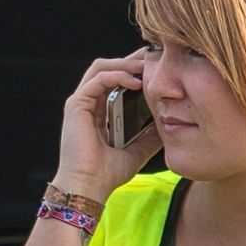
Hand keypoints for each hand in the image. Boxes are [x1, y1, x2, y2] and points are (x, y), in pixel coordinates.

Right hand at [51, 48, 163, 203]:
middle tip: (154, 58)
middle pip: (108, 68)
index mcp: (99, 112)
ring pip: (101, 67)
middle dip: (132, 60)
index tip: (156, 68)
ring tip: (146, 66)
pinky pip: (98, 79)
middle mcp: (88, 104)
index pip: (115, 80)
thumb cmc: (106, 174)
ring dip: (125, 63)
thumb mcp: (137, 150)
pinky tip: (136, 82)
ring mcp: (80, 103)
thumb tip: (168, 123)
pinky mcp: (77, 105)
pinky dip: (117, 75)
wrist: (90, 187)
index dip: (134, 70)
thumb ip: (149, 136)